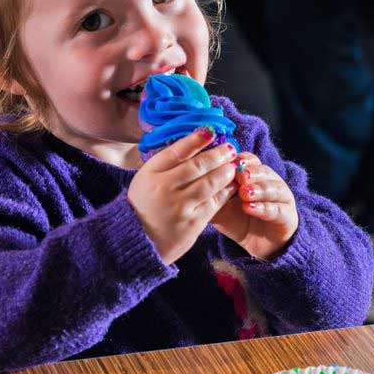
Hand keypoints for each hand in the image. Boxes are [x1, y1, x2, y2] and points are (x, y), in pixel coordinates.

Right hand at [128, 129, 238, 264]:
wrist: (139, 241)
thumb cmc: (145, 204)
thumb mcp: (146, 178)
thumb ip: (166, 161)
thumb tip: (194, 141)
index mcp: (151, 174)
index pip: (176, 151)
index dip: (195, 139)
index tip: (210, 132)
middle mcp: (165, 189)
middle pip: (197, 166)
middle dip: (217, 154)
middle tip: (230, 149)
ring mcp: (180, 207)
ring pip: (209, 184)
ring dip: (225, 172)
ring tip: (233, 165)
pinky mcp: (192, 223)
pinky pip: (214, 203)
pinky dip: (225, 192)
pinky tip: (231, 185)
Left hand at [211, 154, 298, 260]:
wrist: (259, 245)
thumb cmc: (239, 221)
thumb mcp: (221, 209)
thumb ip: (209, 197)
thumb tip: (189, 186)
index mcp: (254, 176)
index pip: (249, 161)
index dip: (240, 159)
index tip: (228, 161)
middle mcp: (270, 182)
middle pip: (263, 170)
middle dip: (250, 171)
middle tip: (238, 174)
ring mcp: (282, 198)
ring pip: (273, 187)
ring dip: (258, 188)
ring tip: (244, 192)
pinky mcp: (288, 215)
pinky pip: (277, 209)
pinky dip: (263, 207)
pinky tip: (250, 207)